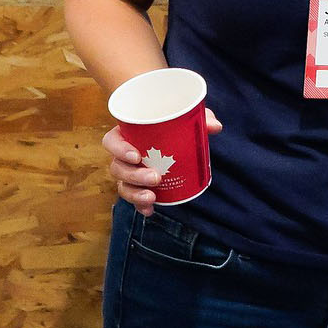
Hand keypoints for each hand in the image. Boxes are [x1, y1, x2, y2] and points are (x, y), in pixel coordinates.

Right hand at [103, 107, 221, 215]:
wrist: (172, 136)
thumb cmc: (171, 122)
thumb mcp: (184, 117)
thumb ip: (199, 118)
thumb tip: (215, 126)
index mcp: (127, 133)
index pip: (111, 141)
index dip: (119, 149)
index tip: (137, 156)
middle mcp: (124, 154)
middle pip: (117, 167)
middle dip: (134, 175)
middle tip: (156, 177)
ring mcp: (129, 172)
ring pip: (123, 185)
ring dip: (135, 193)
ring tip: (152, 197)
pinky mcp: (138, 185)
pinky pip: (133, 199)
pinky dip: (140, 205)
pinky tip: (150, 210)